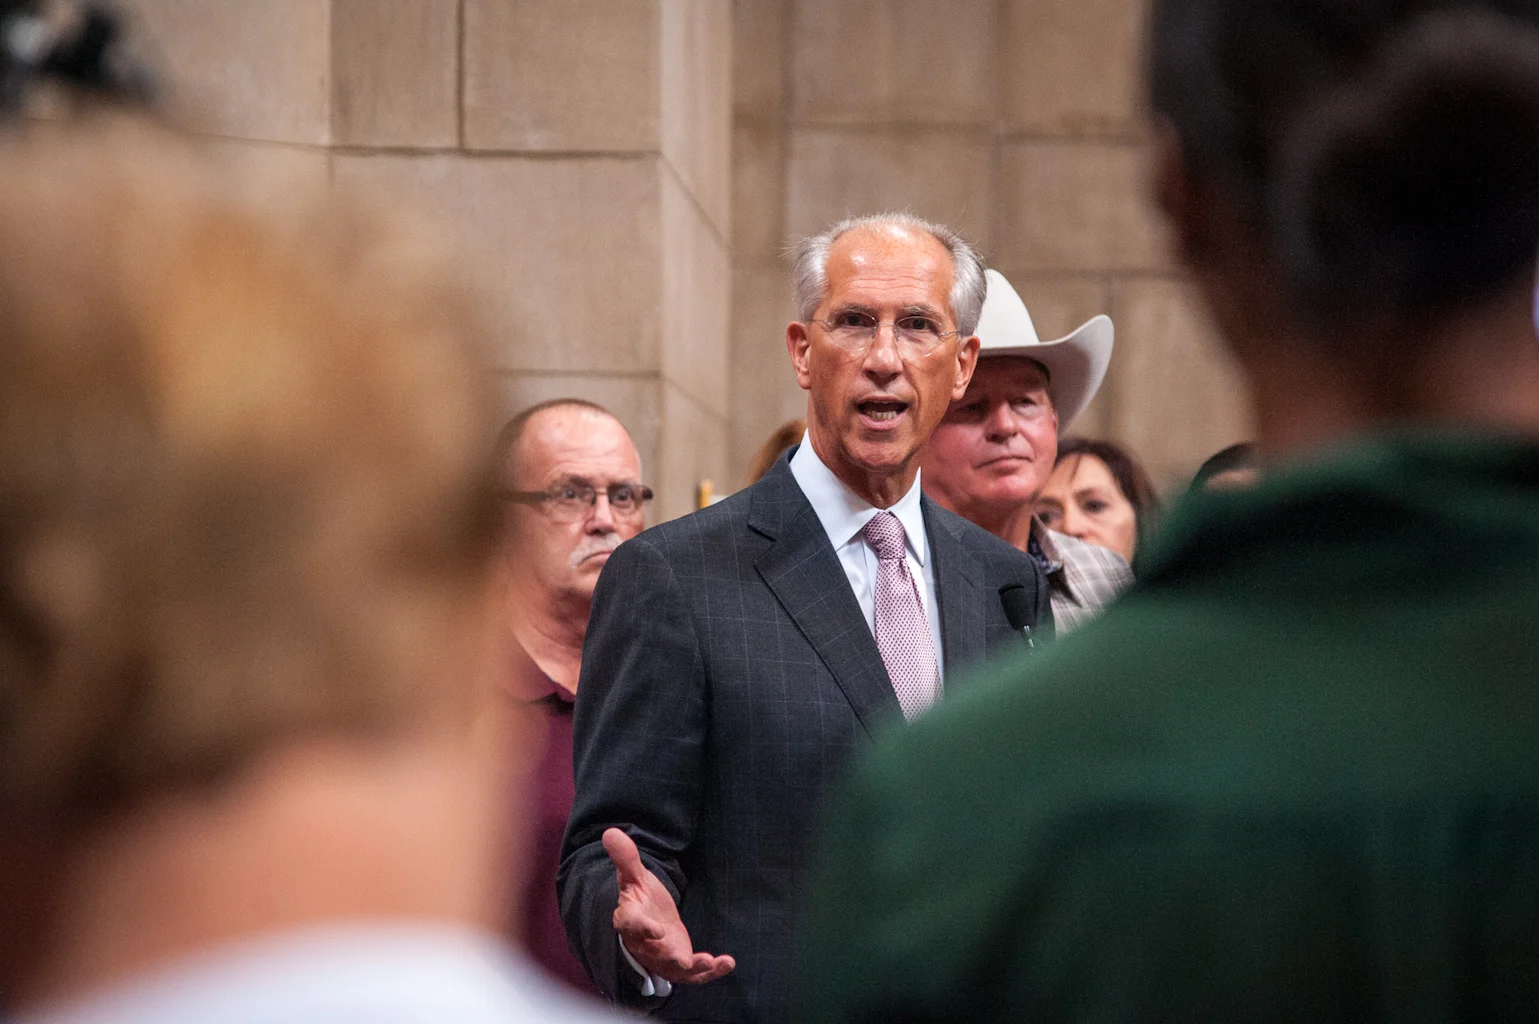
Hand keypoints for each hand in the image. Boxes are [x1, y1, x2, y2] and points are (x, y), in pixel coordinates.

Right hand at [603, 827, 735, 984]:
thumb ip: (626, 858)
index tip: (656, 929)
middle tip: (684, 959)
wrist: (649, 917)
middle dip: (669, 956)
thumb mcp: (635, 876)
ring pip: (675, 968)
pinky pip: (695, 973)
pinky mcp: (680, 963)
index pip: (632, 925)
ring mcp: (663, 957)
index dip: (642, 928)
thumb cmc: (640, 898)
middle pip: (655, 952)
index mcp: (630, 919)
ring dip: (693, 968)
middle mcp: (645, 943)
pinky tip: (727, 962)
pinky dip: (711, 971)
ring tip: (710, 962)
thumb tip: (611, 832)